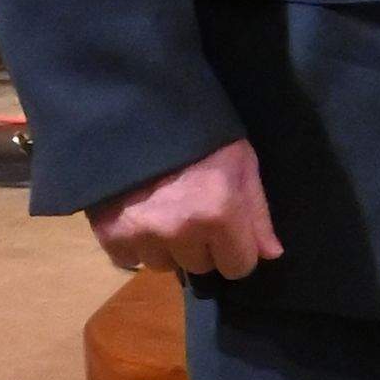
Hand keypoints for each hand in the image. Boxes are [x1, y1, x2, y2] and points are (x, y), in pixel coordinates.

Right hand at [88, 140, 281, 277]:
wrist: (137, 113)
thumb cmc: (200, 135)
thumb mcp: (241, 163)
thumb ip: (257, 212)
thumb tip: (270, 254)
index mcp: (218, 214)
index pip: (238, 267)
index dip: (236, 248)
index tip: (227, 228)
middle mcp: (179, 232)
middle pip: (201, 266)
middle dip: (201, 245)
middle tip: (192, 209)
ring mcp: (141, 235)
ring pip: (165, 264)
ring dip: (168, 246)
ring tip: (164, 209)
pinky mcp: (109, 235)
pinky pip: (130, 260)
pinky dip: (136, 244)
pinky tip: (140, 215)